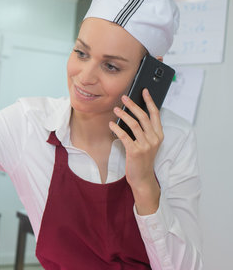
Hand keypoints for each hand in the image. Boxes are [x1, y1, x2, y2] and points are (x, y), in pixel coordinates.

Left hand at [109, 89, 161, 214]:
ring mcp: (146, 145)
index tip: (144, 91)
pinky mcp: (136, 151)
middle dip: (133, 105)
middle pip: (144, 117)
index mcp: (159, 135)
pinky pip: (125, 136)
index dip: (150, 101)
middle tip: (124, 97)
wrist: (143, 178)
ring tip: (115, 109)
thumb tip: (133, 115)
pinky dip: (117, 128)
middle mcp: (154, 139)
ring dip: (124, 115)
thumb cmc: (143, 160)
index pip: (155, 114)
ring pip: (134, 125)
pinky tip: (111, 124)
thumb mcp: (148, 144)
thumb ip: (144, 131)